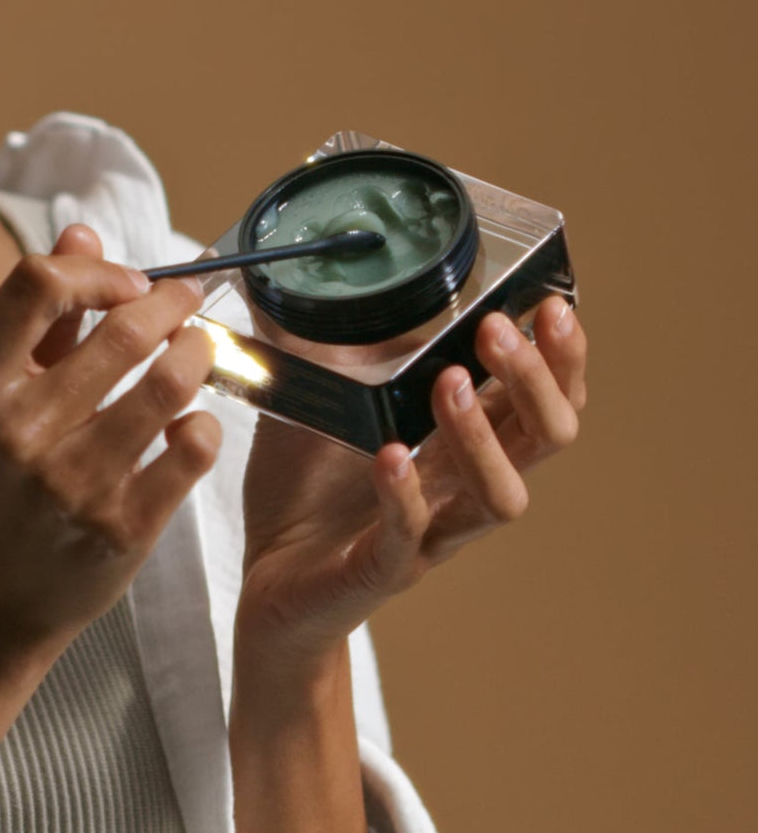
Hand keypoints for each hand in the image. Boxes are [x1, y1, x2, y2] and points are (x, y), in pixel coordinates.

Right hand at [0, 226, 219, 659]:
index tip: (127, 282)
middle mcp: (18, 431)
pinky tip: (191, 422)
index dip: (96, 269)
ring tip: (199, 348)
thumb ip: (42, 315)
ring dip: (197, 352)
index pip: (36, 285)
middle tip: (188, 297)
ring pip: (170, 384)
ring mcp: (72, 483)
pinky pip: (192, 448)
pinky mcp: (122, 528)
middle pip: (124, 330)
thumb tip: (84, 231)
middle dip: (172, 301)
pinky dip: (203, 423)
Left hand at [233, 296, 586, 661]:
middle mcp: (464, 484)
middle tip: (498, 329)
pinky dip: (405, 496)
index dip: (564, 357)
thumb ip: (327, 331)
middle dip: (536, 380)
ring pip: (500, 497)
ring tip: (449, 383)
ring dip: (481, 436)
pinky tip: (390, 456)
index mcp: (465, 438)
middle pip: (546, 440)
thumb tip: (304, 259)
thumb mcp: (323, 391)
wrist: (268, 574)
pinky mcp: (382, 569)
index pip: (547, 400)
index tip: (552, 304)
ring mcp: (432, 531)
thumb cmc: (309, 481)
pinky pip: (410, 539)